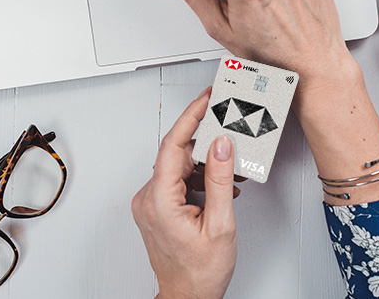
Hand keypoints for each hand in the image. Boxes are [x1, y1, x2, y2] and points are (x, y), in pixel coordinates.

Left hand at [131, 88, 237, 298]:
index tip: (205, 99)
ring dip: (204, 164)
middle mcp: (148, 198)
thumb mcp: (220, 224)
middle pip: (176, 154)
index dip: (190, 117)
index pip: (172, 145)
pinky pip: (176, 180)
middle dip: (204, 142)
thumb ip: (219, 180)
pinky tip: (218, 186)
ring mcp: (149, 203)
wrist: (188, 296)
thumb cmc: (200, 271)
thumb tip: (220, 146)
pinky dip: (197, 178)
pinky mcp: (155, 208)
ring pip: (178, 167)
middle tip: (227, 127)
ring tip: (230, 170)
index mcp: (159, 200)